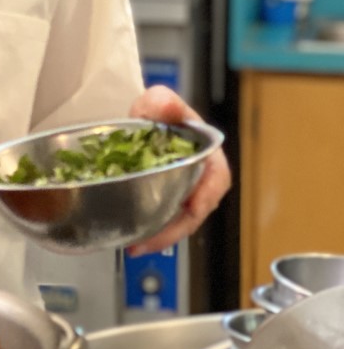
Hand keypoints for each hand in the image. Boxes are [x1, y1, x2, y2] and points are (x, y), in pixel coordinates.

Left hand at [125, 83, 230, 255]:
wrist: (140, 124)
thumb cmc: (156, 113)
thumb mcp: (157, 102)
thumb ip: (162, 101)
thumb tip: (168, 106)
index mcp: (206, 153)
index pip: (217, 177)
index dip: (208, 194)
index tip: (194, 207)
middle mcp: (200, 178)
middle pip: (197, 210)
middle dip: (176, 229)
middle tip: (151, 240)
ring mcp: (184, 193)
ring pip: (180, 222)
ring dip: (161, 237)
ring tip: (136, 247)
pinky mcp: (168, 203)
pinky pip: (165, 222)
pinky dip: (151, 234)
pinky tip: (132, 241)